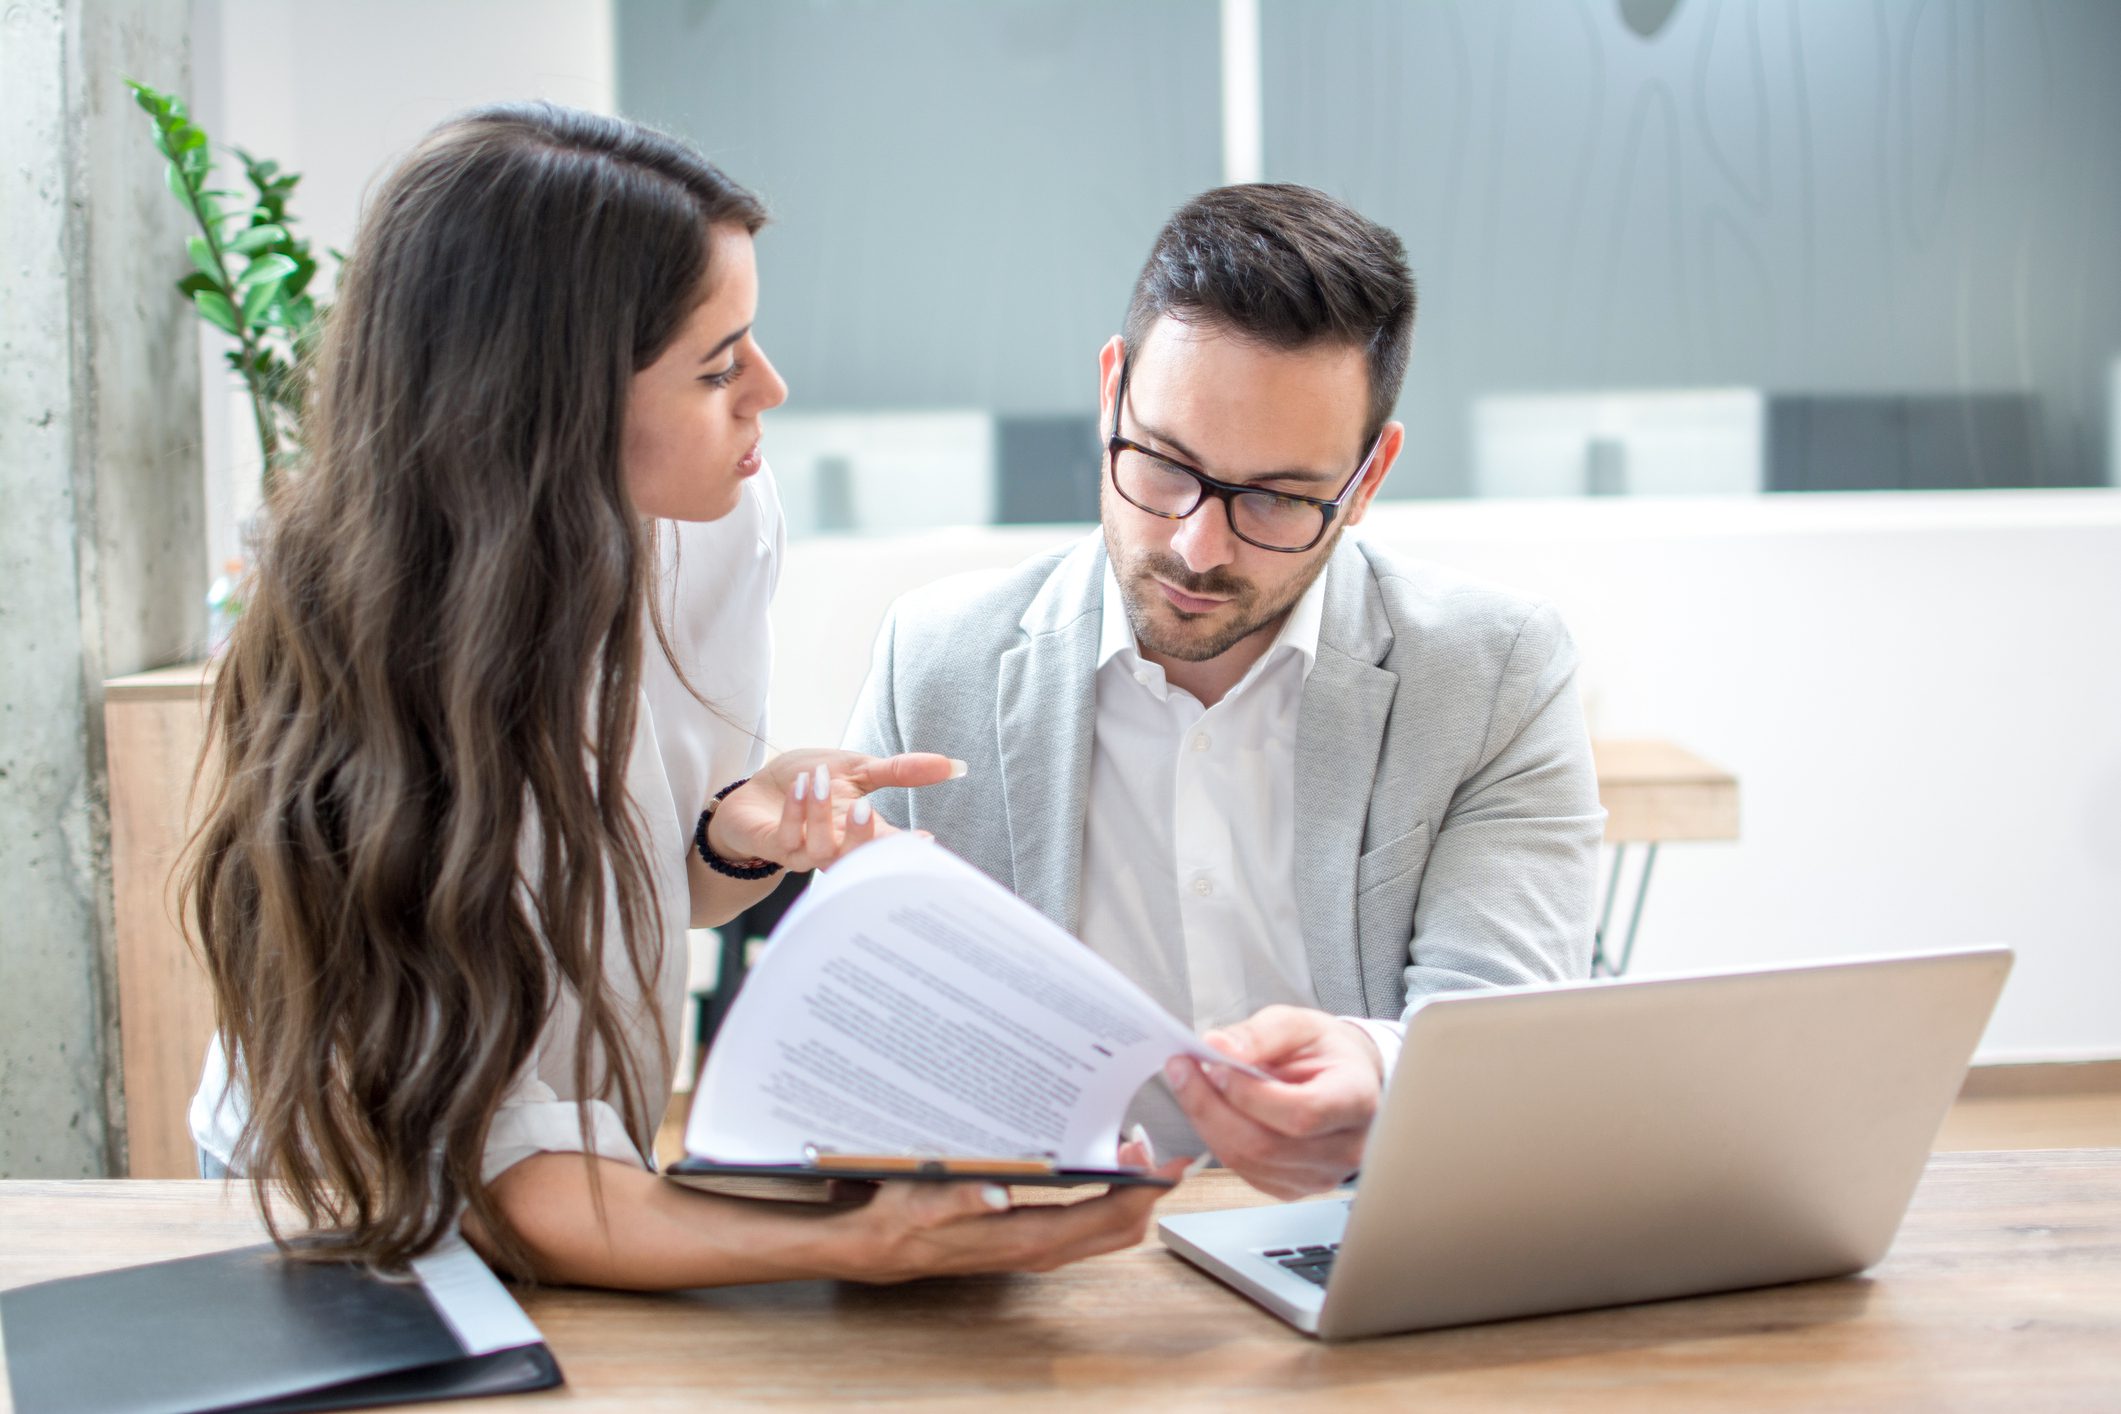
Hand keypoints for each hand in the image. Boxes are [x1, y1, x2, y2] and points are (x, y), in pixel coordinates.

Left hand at [706, 749, 958, 872]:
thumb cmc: (809, 783)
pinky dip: (795, 811)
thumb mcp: (858, 769)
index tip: (926, 841)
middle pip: (856, 859)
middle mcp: (836, 848)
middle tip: (865, 810)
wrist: (755, 792)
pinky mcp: (774, 846)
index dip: (906, 848)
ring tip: (820, 779)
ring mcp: (804, 852)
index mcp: (860, 830)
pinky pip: (788, 838)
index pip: (889, 845)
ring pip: (821, 850)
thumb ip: (901, 770)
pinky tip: (800, 786)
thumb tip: (955, 765)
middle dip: (863, 838)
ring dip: (821, 814)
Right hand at [819, 1140, 1188, 1282]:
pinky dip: (1110, 1199)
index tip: (1166, 1160)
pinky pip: (1091, 1226)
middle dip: (1148, 1189)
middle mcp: (1044, 1249)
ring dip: (1131, 1194)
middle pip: (1123, 1228)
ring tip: (1131, 1148)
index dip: (1145, 1190)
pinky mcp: (1036, 1242)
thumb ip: (962, 1195)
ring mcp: (1043, 1249)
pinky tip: (1102, 1164)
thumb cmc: (908, 1217)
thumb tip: (996, 1192)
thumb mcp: (925, 1199)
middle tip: (1152, 1144)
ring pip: (1111, 1230)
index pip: (1108, 1217)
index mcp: (1028, 1236)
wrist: (887, 1247)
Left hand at [1164, 1004, 1383, 1199]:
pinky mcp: (1293, 1188)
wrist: (1347, 1080)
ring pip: (1248, 1161)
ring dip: (1207, 1121)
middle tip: (1183, 1069)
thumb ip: (1260, 1033)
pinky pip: (1243, 1171)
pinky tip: (1211, 1109)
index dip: (1251, 1095)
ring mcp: (1320, 1176)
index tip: (1216, 1065)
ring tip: (1191, 1083)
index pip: (1302, 1113)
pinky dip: (1217, 1138)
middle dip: (1212, 1107)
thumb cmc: (1326, 1052)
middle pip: (1266, 1145)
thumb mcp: (1301, 1024)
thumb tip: (1218, 1047)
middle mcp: (1345, 1148)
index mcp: (1357, 1100)